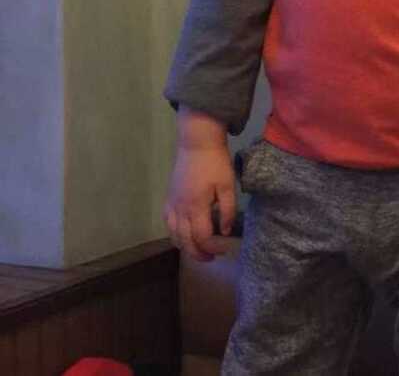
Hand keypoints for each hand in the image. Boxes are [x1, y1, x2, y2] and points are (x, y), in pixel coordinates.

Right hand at [164, 110, 235, 261]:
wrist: (197, 143)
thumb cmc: (215, 163)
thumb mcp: (227, 186)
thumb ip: (227, 211)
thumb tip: (225, 232)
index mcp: (196, 207)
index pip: (202, 238)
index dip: (213, 247)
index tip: (225, 248)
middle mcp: (180, 210)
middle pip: (185, 241)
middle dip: (198, 253)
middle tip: (211, 258)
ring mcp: (171, 204)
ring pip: (173, 235)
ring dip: (185, 246)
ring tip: (199, 250)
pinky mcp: (168, 198)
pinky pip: (167, 223)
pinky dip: (175, 234)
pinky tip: (184, 234)